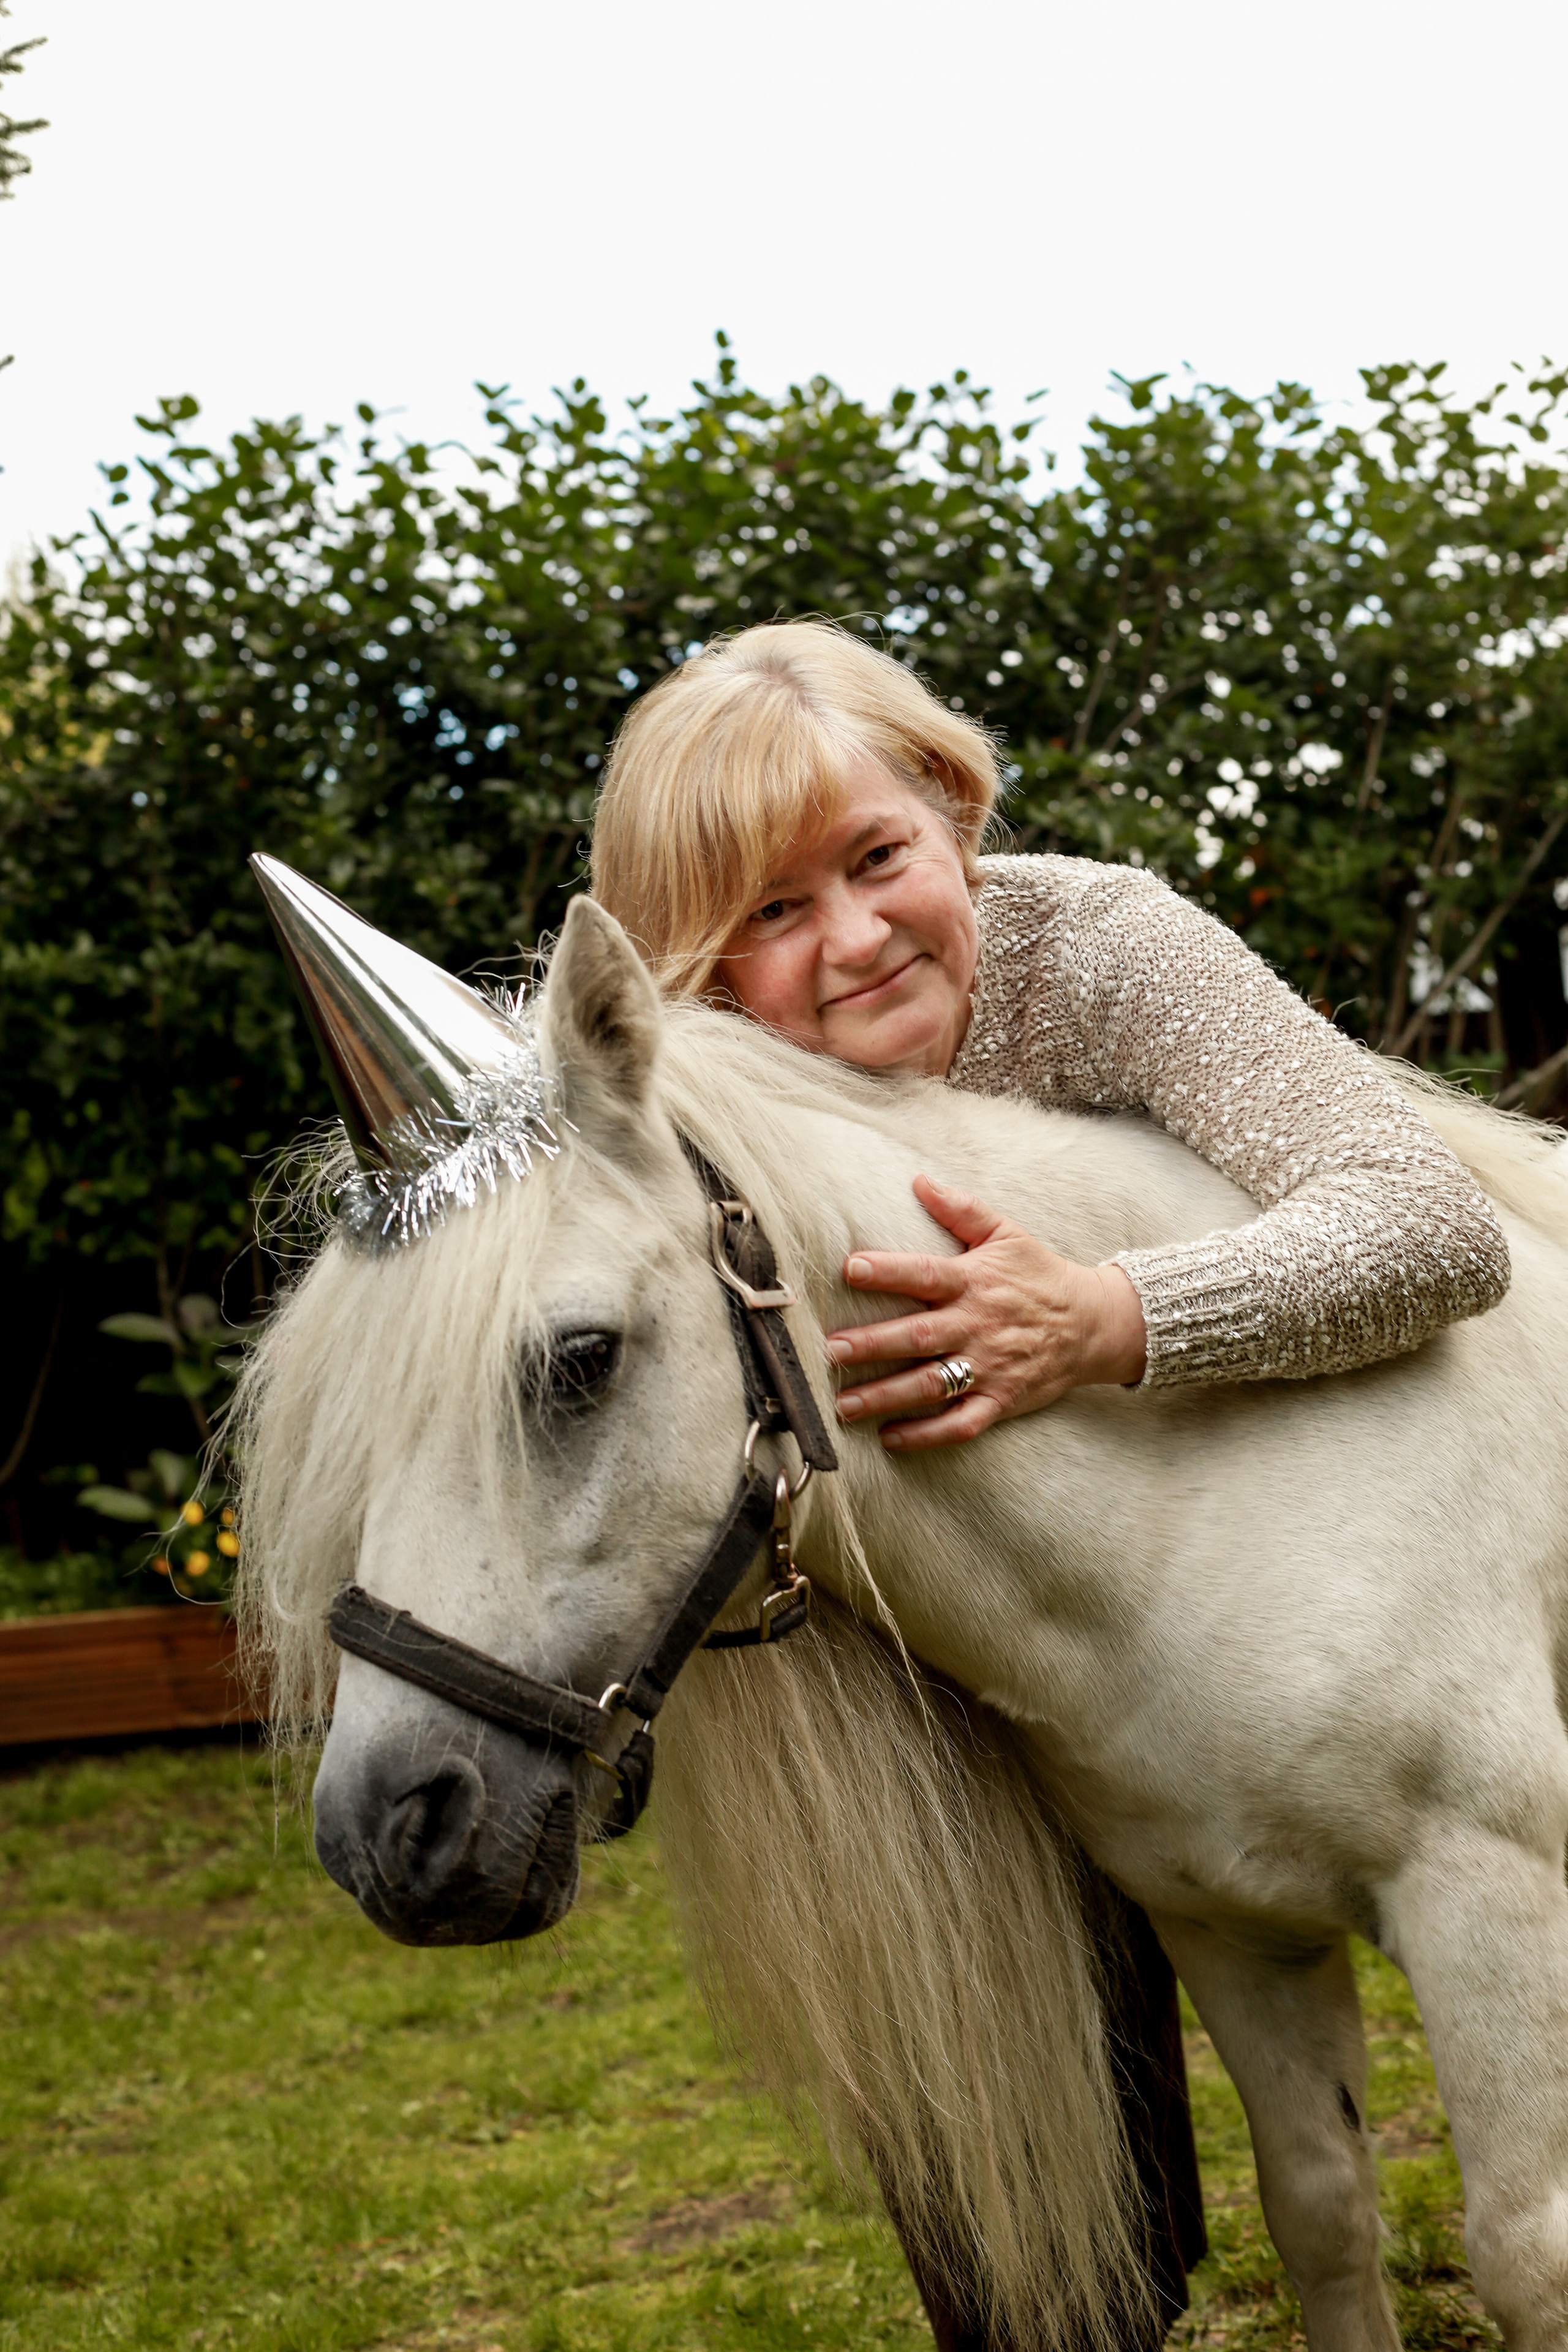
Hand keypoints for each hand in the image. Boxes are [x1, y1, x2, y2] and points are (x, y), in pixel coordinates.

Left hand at [824, 1174, 1147, 1450]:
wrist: (1094, 1324)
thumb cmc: (1041, 1276)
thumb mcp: (1006, 1234)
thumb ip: (961, 1210)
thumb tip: (919, 1180)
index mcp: (974, 1282)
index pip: (925, 1274)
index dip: (888, 1271)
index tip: (851, 1269)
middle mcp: (977, 1326)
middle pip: (919, 1336)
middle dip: (873, 1344)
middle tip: (832, 1350)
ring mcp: (989, 1367)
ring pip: (931, 1385)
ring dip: (885, 1396)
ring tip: (844, 1404)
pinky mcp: (1000, 1400)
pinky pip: (959, 1424)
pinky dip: (926, 1435)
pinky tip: (890, 1437)